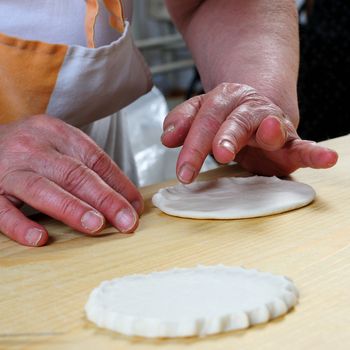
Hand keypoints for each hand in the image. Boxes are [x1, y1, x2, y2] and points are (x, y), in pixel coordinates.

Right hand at [0, 115, 142, 246]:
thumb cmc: (31, 150)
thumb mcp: (61, 146)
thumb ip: (90, 168)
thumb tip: (128, 199)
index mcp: (57, 133)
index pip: (95, 159)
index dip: (119, 184)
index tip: (135, 206)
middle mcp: (33, 147)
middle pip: (74, 173)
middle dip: (105, 199)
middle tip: (126, 221)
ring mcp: (8, 168)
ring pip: (42, 188)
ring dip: (72, 209)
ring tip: (96, 226)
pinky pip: (2, 209)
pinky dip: (20, 224)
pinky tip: (39, 238)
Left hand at [161, 83, 337, 182]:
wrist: (252, 110)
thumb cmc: (224, 117)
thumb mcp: (200, 115)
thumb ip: (183, 122)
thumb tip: (166, 137)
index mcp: (223, 100)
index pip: (204, 119)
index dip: (192, 144)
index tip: (183, 171)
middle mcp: (248, 107)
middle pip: (234, 120)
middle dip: (225, 137)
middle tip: (218, 155)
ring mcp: (271, 122)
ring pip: (269, 125)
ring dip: (268, 130)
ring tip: (268, 133)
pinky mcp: (290, 142)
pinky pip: (304, 145)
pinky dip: (315, 153)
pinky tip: (326, 159)